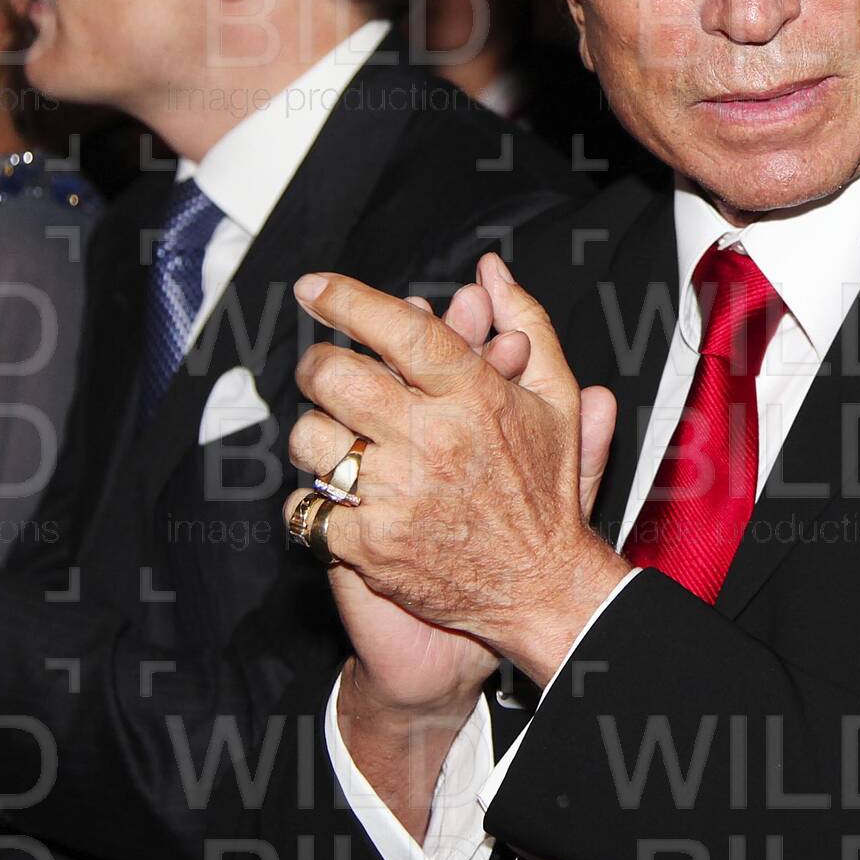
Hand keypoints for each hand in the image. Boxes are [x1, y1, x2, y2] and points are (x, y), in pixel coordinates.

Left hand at [296, 271, 520, 721]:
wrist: (541, 588)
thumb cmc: (545, 490)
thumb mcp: (553, 400)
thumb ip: (528, 324)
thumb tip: (491, 270)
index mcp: (474, 397)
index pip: (398, 329)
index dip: (346, 299)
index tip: (313, 287)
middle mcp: (433, 441)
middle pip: (336, 377)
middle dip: (317, 365)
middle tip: (323, 371)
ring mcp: (398, 497)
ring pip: (311, 440)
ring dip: (315, 436)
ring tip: (338, 442)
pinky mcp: (372, 547)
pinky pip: (306, 507)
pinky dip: (314, 503)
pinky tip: (342, 501)